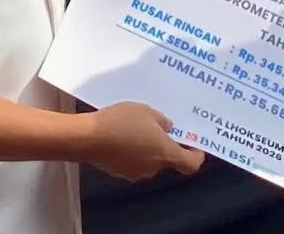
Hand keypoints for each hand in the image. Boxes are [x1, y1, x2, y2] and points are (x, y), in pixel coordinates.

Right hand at [79, 101, 204, 180]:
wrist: (87, 137)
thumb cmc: (122, 121)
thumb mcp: (147, 112)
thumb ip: (163, 121)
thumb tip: (169, 128)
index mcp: (165, 153)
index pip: (191, 164)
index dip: (196, 155)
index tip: (194, 142)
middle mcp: (153, 168)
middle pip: (168, 159)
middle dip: (167, 143)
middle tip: (162, 125)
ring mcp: (135, 172)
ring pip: (150, 159)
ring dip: (149, 146)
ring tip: (140, 125)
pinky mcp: (119, 171)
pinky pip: (134, 160)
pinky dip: (134, 150)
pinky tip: (124, 134)